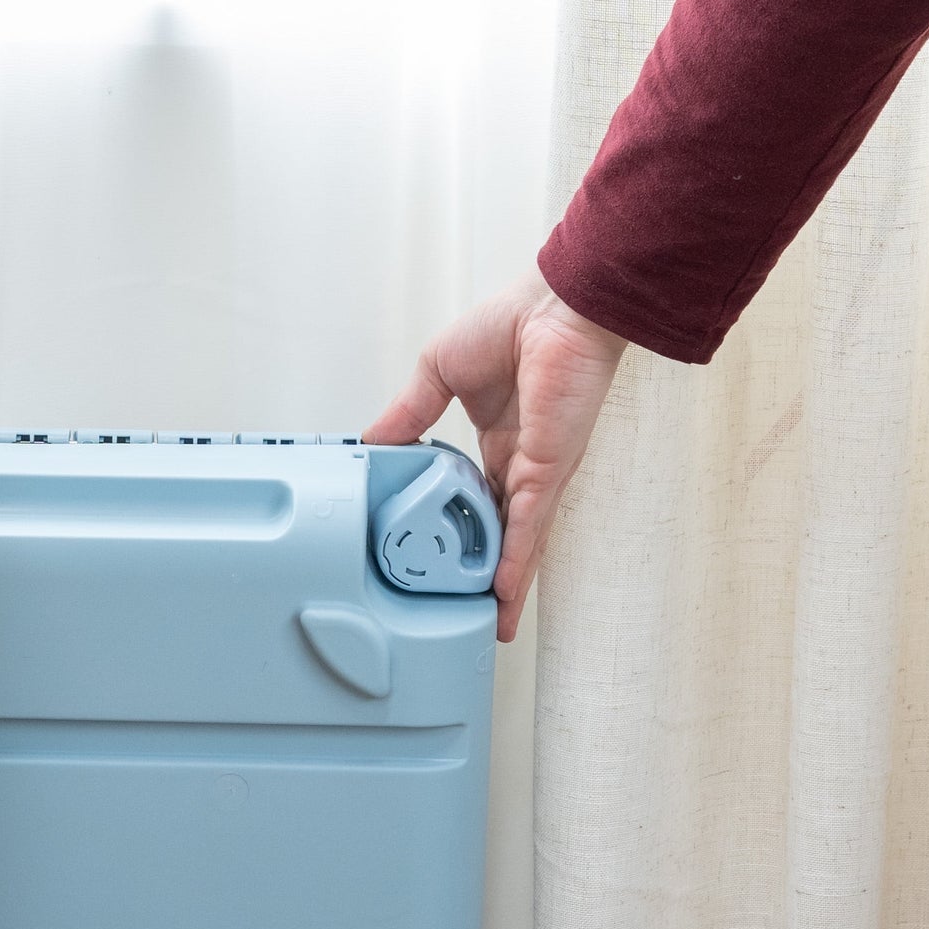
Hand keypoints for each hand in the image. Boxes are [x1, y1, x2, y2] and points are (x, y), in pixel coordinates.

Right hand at [365, 271, 625, 641]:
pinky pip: (528, 527)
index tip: (435, 557)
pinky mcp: (548, 471)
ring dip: (504, 584)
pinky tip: (501, 594)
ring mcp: (536, 472)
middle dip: (484, 571)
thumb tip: (370, 443)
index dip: (457, 530)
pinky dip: (515, 562)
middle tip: (465, 608)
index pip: (472, 498)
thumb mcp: (436, 373)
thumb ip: (406, 414)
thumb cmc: (512, 322)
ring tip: (489, 624)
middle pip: (498, 532)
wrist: (558, 305)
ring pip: (517, 542)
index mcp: (497, 438)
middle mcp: (520, 463)